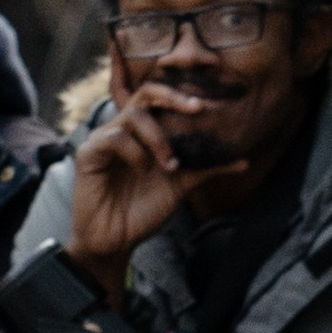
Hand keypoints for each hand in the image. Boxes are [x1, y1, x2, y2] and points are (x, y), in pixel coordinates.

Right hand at [67, 88, 224, 290]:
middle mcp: (124, 130)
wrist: (116, 240)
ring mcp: (104, 139)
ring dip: (158, 138)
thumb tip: (245, 161)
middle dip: (173, 96)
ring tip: (168, 164)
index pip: (162, 99)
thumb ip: (206, 169)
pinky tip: (141, 170)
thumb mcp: (181, 186)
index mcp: (145, 133)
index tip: (210, 105)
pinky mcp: (88, 153)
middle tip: (197, 109)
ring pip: (134, 115)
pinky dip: (134, 152)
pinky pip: (114, 137)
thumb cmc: (143, 211)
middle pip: (146, 92)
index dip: (184, 95)